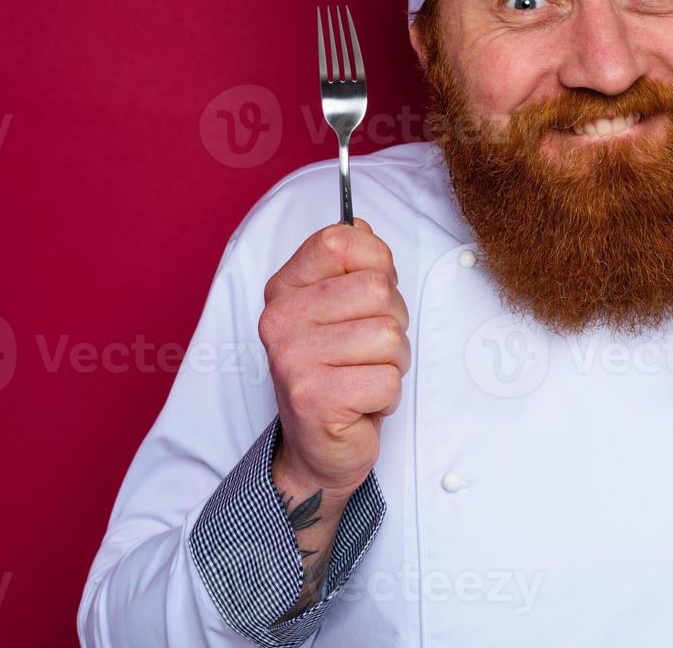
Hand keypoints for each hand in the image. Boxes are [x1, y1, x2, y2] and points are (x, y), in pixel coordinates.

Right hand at [258, 218, 410, 497]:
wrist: (318, 447)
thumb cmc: (338, 370)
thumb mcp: (340, 307)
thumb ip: (351, 263)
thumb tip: (361, 226)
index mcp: (285, 287)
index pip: (342, 239)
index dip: (377, 265)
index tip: (368, 297)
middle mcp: (280, 318)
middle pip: (378, 290)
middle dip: (391, 323)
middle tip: (366, 351)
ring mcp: (292, 358)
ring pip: (389, 336)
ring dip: (392, 363)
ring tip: (364, 376)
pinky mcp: (313, 398)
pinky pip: (387, 379)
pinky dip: (386, 396)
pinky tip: (360, 403)